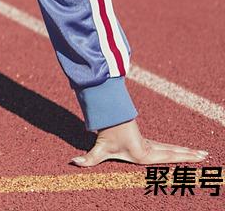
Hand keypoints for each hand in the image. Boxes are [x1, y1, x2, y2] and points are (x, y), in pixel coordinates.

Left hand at [71, 119, 208, 166]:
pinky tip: (183, 151)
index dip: (182, 157)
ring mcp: (149, 145)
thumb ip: (88, 158)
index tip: (196, 157)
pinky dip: (177, 149)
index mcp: (144, 153)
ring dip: (186, 151)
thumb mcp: (98, 148)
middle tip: (205, 155)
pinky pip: (166, 146)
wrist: (107, 117)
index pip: (168, 156)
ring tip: (202, 153)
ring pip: (171, 148)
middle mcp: (150, 149)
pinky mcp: (147, 143)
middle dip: (190, 154)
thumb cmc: (105, 134)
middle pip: (173, 151)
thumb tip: (74, 162)